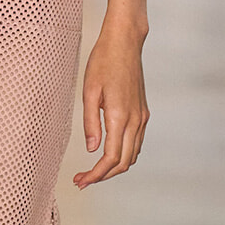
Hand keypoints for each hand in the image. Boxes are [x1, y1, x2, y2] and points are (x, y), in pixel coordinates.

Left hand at [73, 22, 148, 187]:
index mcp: (119, 116)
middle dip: (103, 176)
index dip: (96, 175)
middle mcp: (135, 120)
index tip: (81, 181)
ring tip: (93, 170)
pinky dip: (123, 154)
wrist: (125, 43)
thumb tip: (92, 150)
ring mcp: (142, 117)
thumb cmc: (103, 62)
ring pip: (132, 155)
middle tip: (82, 180)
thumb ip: (91, 123)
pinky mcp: (143, 112)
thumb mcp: (89, 91)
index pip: (110, 158)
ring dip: (114, 167)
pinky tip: (108, 153)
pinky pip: (136, 142)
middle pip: (123, 162)